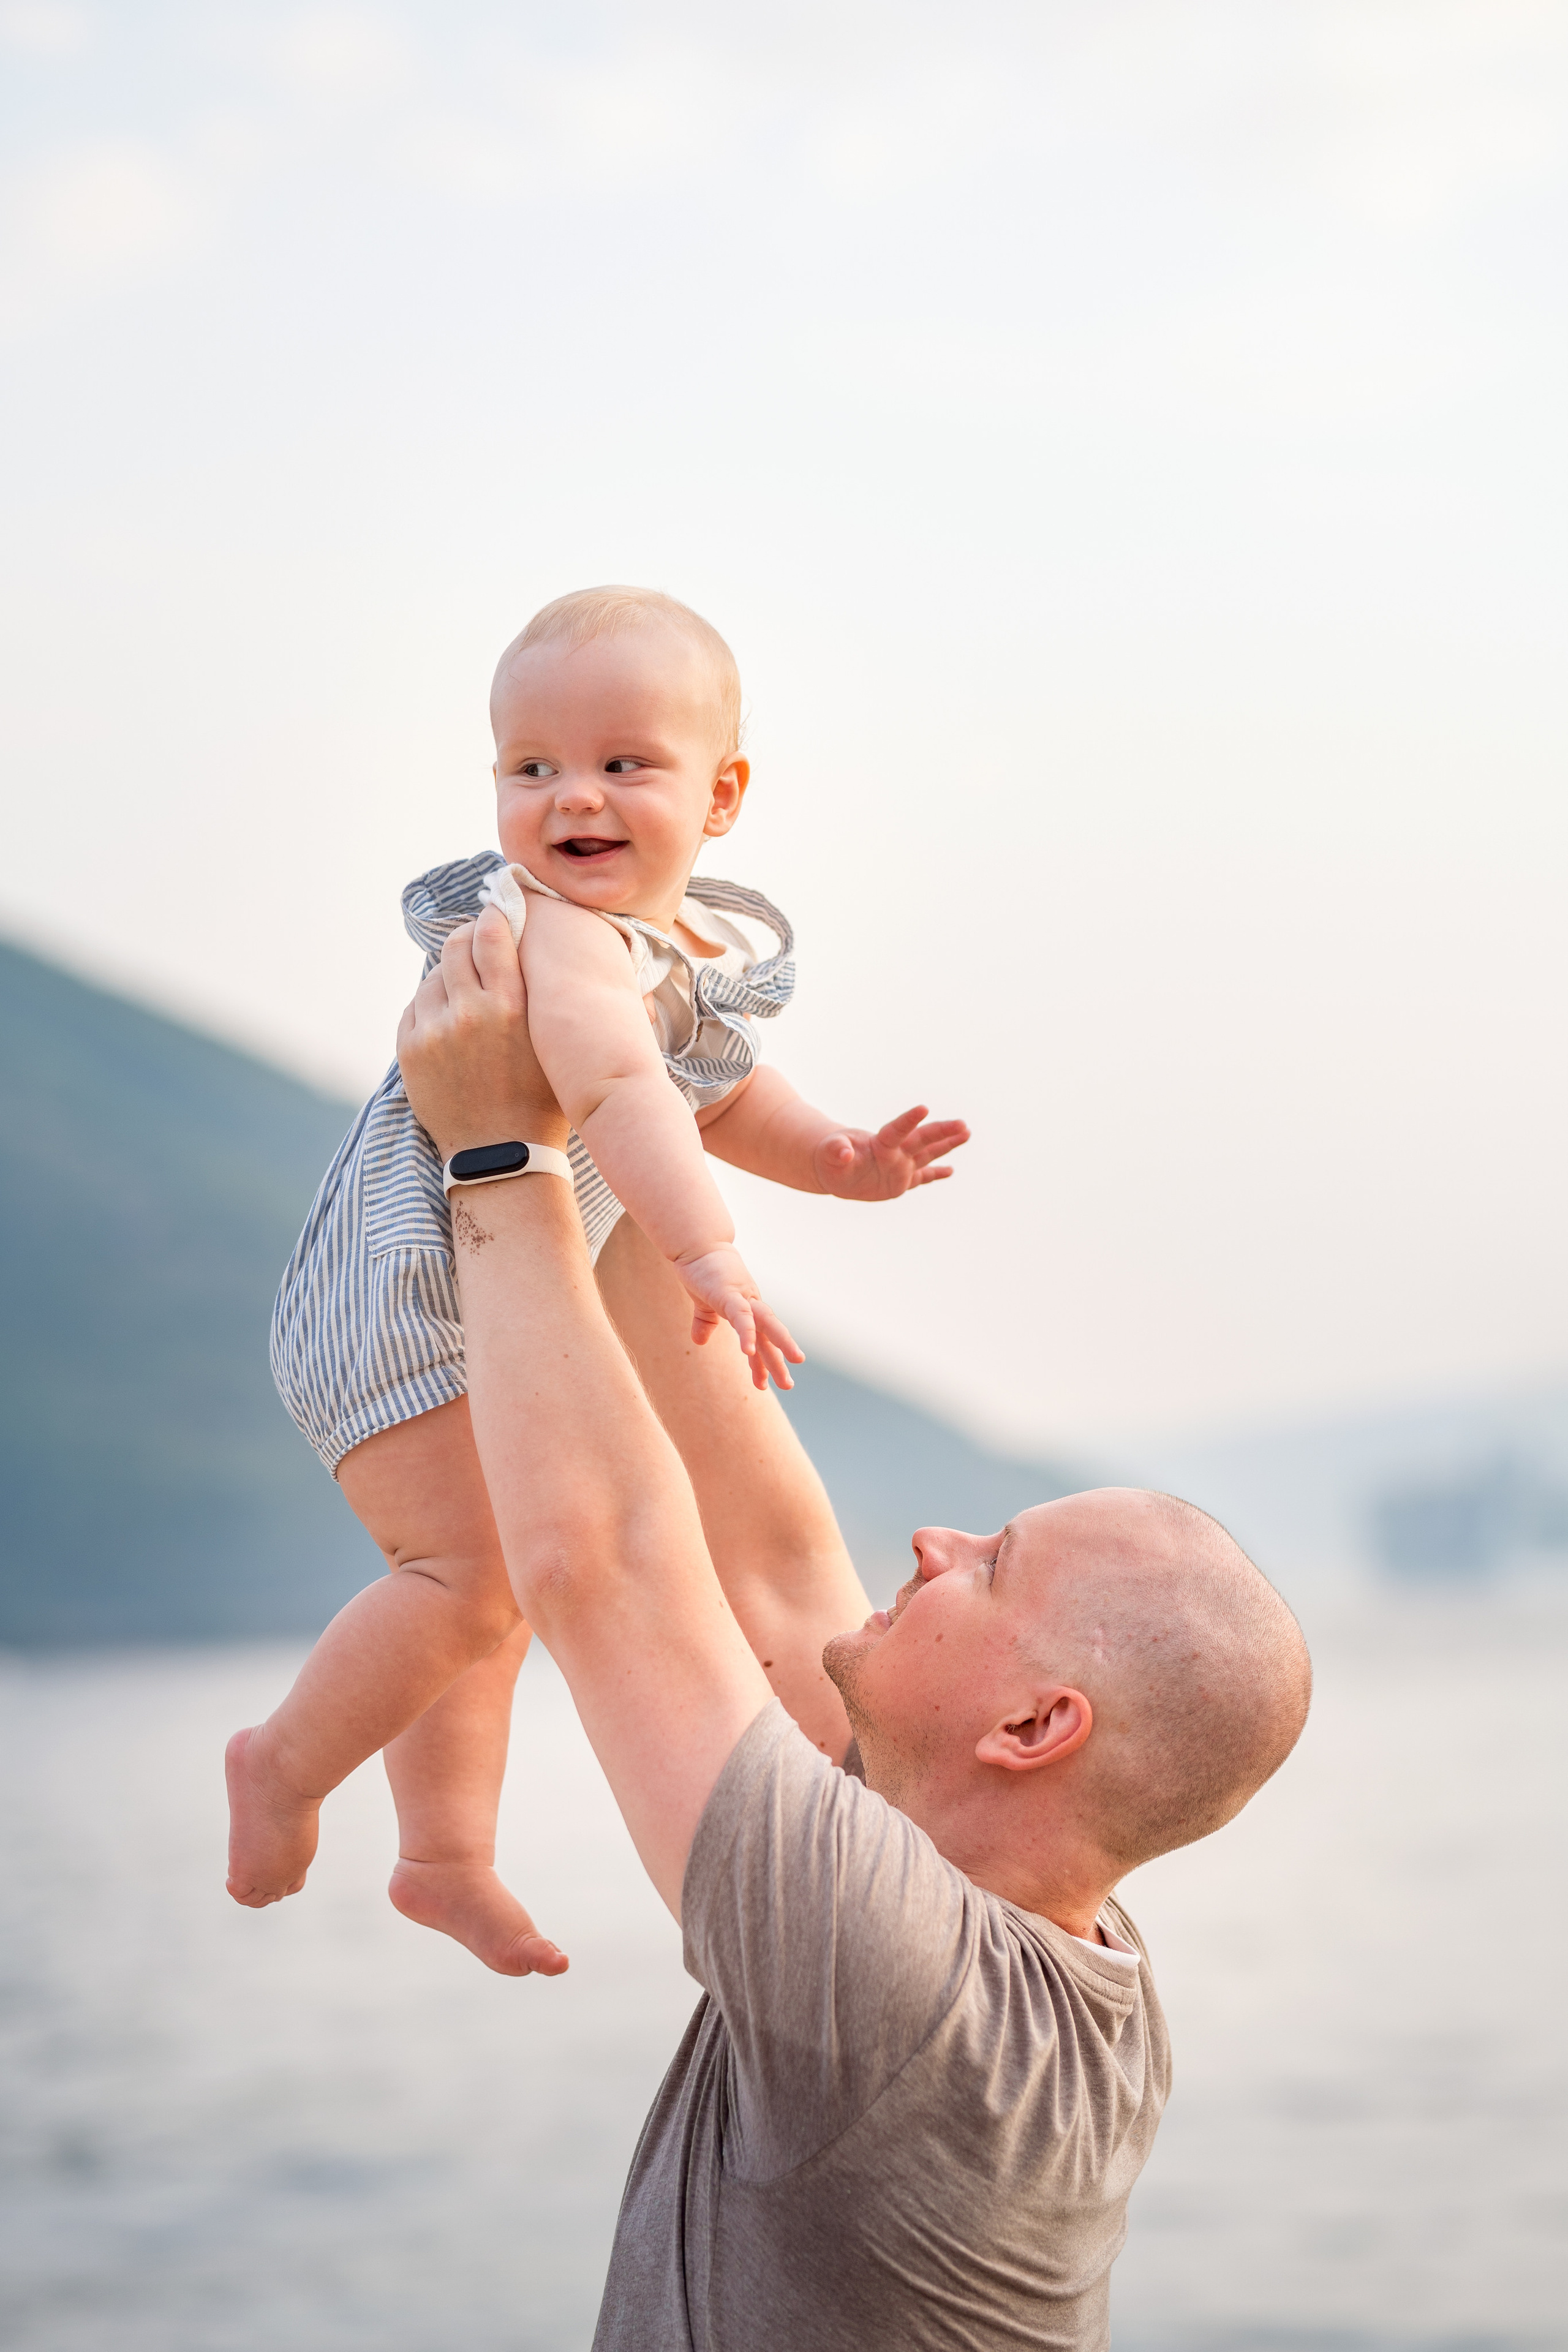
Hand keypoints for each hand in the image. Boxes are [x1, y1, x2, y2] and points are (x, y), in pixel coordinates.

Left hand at [397, 909, 569, 1160]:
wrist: (503, 1156)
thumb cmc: (544, 1100)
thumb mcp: (557, 1042)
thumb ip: (551, 996)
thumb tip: (554, 951)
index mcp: (512, 1005)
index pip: (491, 932)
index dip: (493, 917)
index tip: (497, 914)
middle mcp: (470, 1012)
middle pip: (455, 944)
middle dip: (466, 939)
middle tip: (476, 944)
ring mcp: (435, 1031)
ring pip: (433, 976)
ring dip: (448, 978)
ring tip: (466, 995)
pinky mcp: (410, 1049)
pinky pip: (415, 1007)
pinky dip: (431, 1007)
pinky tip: (450, 1023)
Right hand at [675, 1247, 804, 1392]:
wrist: (697, 1243)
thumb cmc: (702, 1270)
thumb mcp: (703, 1304)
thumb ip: (705, 1323)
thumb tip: (699, 1342)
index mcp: (746, 1310)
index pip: (759, 1340)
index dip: (762, 1362)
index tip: (765, 1384)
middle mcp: (751, 1305)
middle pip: (771, 1336)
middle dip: (780, 1360)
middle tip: (789, 1385)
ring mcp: (743, 1298)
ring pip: (768, 1324)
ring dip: (781, 1344)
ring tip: (794, 1363)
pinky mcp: (729, 1293)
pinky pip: (742, 1316)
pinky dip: (748, 1333)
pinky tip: (750, 1351)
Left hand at [813, 1105, 970, 1200]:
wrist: (834, 1164)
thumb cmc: (830, 1154)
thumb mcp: (829, 1153)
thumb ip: (837, 1151)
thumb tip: (844, 1153)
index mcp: (880, 1144)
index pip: (897, 1131)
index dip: (909, 1120)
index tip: (924, 1108)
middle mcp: (896, 1153)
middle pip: (922, 1140)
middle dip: (942, 1132)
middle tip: (963, 1124)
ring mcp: (901, 1166)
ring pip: (928, 1154)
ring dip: (947, 1145)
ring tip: (966, 1132)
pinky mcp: (901, 1180)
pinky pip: (922, 1177)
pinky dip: (935, 1174)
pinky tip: (950, 1171)